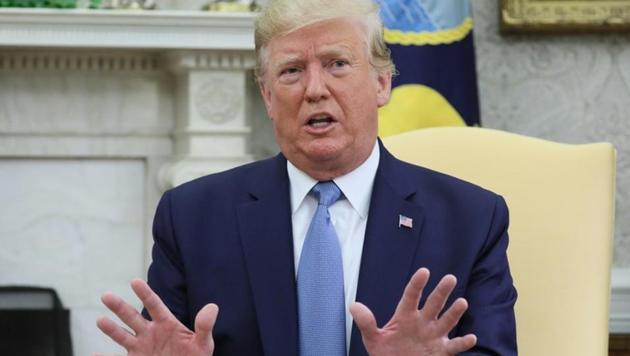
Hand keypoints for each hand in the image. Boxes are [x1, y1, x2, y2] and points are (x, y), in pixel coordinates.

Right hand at [95, 278, 217, 355]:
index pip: (155, 305)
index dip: (145, 293)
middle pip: (132, 316)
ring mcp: (141, 348)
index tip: (135, 281)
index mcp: (166, 324)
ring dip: (111, 329)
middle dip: (119, 307)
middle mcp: (150, 333)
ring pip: (122, 336)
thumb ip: (204, 326)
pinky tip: (94, 353)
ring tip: (100, 320)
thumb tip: (212, 307)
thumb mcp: (203, 344)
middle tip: (105, 295)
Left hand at [350, 268, 475, 355]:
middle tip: (450, 277)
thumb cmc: (385, 353)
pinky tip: (471, 337)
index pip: (411, 296)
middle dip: (441, 292)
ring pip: (447, 321)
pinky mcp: (441, 351)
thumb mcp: (373, 339)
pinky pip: (454, 346)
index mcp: (405, 316)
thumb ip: (366, 323)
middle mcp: (422, 322)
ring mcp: (433, 336)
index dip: (417, 284)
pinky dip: (463, 343)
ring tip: (462, 302)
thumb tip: (354, 305)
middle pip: (433, 304)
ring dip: (455, 312)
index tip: (424, 271)